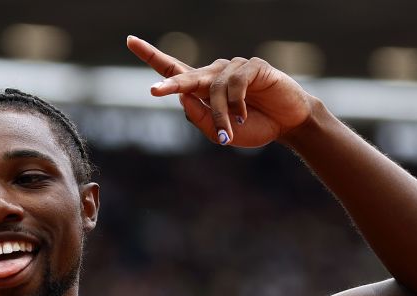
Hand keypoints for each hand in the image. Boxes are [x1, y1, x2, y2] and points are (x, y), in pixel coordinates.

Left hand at [127, 36, 315, 147]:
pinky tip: (244, 114)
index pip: (172, 68)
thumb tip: (182, 97)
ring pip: (214, 89)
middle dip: (171, 85)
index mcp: (201, 89)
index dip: (150, 55)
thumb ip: (199, 117)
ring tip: (229, 133)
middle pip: (185, 76)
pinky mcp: (253, 66)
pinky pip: (236, 83)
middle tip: (155, 91)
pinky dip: (237, 103)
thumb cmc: (252, 127)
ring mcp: (233, 68)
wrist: (286, 125)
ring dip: (220, 115)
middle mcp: (214, 74)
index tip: (130, 40)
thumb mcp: (218, 133)